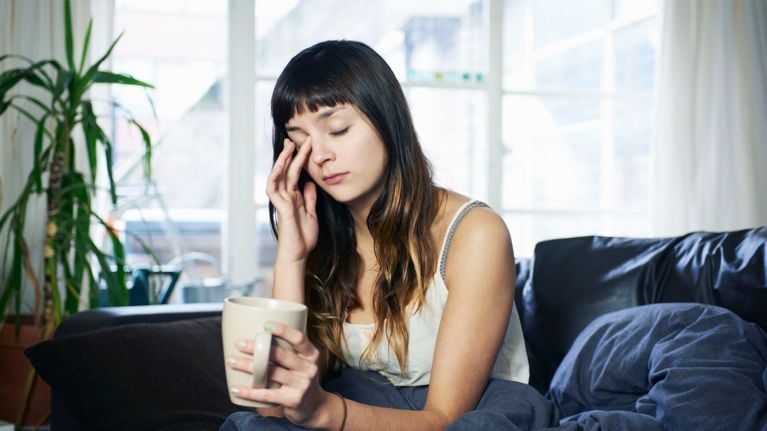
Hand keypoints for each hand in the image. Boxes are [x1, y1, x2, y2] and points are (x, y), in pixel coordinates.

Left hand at [227, 322, 332, 427]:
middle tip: (239, 344)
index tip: (265, 325)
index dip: (283, 330)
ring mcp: (301, 384)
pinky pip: (266, 394)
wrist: (315, 407)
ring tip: (231, 361)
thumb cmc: (302, 378)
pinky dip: (249, 391)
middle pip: (280, 354)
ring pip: (270, 373)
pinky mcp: (292, 400)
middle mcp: (309, 368)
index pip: (299, 338)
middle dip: (257, 348)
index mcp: (311, 354)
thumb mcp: (304, 362)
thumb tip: (262, 332)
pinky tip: (236, 388)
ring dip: (247, 366)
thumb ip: (290, 349)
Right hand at [267, 138, 318, 262]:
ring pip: (278, 177)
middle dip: (290, 155)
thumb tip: (310, 183)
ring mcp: (282, 202)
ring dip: (282, 161)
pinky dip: (276, 178)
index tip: (305, 145)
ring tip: (289, 147)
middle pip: (286, 171)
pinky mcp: (281, 209)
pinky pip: (275, 190)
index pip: (295, 174)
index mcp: (294, 197)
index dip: (299, 160)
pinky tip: (280, 167)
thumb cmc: (303, 238)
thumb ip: (309, 198)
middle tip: (295, 138)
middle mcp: (286, 197)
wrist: (298, 255)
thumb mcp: (312, 214)